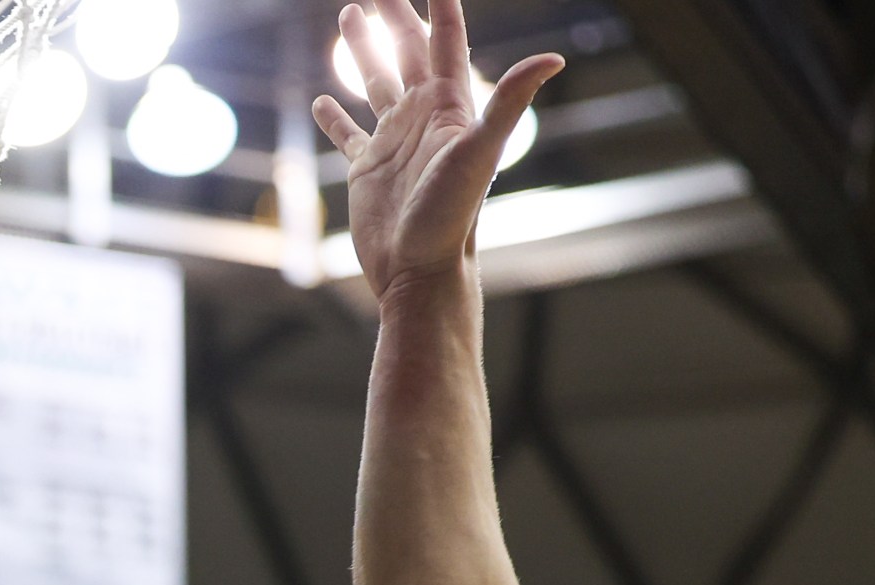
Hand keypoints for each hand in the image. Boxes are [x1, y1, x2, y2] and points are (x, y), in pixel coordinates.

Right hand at [312, 0, 561, 299]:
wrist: (421, 269)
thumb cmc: (453, 214)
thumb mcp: (480, 152)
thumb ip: (509, 102)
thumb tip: (553, 57)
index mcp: (448, 106)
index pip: (445, 42)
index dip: (439, 6)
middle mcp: (421, 118)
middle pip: (407, 52)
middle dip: (393, 16)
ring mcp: (393, 142)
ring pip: (375, 82)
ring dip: (362, 50)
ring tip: (348, 15)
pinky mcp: (367, 170)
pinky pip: (348, 135)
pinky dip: (333, 118)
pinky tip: (321, 101)